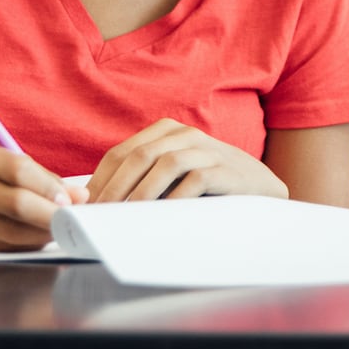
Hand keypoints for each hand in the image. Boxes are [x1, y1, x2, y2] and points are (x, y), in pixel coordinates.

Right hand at [0, 140, 87, 252]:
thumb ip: (34, 175)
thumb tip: (79, 195)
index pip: (17, 170)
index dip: (49, 187)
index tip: (73, 200)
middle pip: (15, 204)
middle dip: (51, 215)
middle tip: (74, 220)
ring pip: (9, 232)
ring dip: (41, 234)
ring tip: (60, 230)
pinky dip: (22, 245)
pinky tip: (35, 240)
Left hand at [88, 119, 287, 202]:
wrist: (262, 189)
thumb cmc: (209, 187)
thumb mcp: (174, 176)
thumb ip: (144, 179)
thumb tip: (98, 203)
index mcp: (166, 132)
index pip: (121, 153)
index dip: (100, 180)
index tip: (86, 207)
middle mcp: (185, 134)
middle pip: (138, 156)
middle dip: (115, 188)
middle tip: (101, 215)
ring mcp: (207, 149)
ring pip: (164, 163)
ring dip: (141, 192)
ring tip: (127, 216)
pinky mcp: (225, 169)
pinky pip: (195, 180)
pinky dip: (175, 198)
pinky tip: (163, 215)